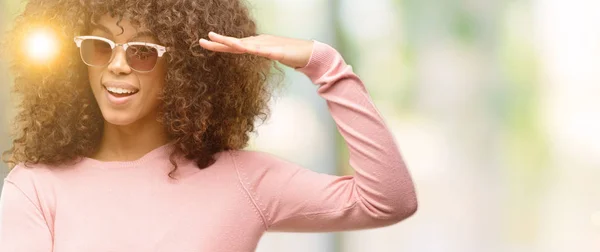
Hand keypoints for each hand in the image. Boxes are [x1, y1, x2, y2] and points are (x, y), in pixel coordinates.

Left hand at [199, 32, 313, 68]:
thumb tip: (249, 49)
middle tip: (202, 40)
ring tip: (221, 41)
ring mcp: (268, 46)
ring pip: (248, 45)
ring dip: (233, 43)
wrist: (308, 52)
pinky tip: (249, 49)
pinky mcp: (278, 52)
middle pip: (236, 43)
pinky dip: (257, 50)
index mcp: (255, 44)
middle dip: (219, 42)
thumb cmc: (290, 52)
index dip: (218, 45)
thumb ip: (259, 50)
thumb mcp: (269, 52)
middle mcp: (259, 42)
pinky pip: (266, 52)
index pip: (234, 45)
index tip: (203, 42)